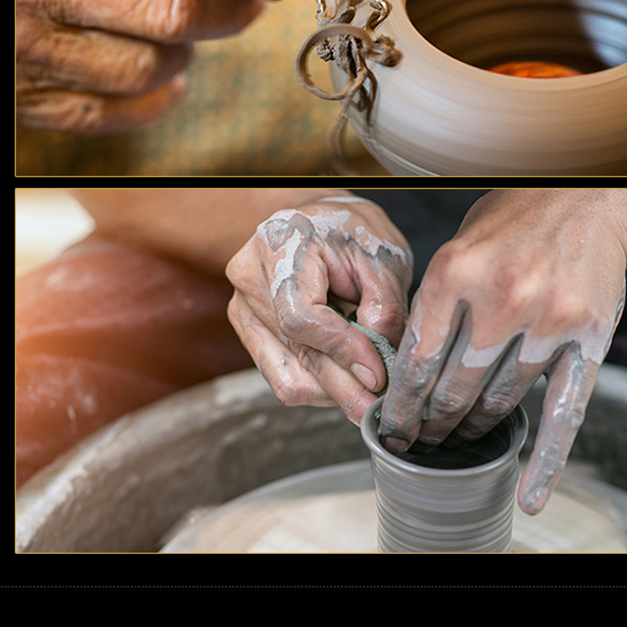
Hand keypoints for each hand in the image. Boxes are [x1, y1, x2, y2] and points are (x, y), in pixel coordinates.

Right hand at [226, 196, 412, 422]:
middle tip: (377, 407)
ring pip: (287, 377)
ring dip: (332, 390)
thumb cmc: (353, 232)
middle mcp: (248, 277)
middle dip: (344, 385)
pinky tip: (344, 374)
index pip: (301, 317)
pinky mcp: (249, 330)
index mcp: (279, 245)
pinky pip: (282, 377)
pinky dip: (318, 385)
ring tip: (367, 383)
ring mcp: (242, 306)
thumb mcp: (383, 257)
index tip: (378, 373)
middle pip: (295, 352)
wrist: (321, 220)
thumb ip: (384, 309)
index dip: (342, 350)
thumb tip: (374, 369)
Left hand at [377, 190, 626, 514]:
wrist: (591, 202)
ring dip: (476, 425)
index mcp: (455, 271)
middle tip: (423, 440)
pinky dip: (546, 461)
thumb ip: (436, 300)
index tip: (393, 428)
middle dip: (435, 422)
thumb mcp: (460, 245)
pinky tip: (530, 494)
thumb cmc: (516, 221)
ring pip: (501, 399)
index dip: (403, 403)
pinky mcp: (586, 338)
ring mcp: (547, 320)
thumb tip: (405, 365)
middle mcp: (501, 298)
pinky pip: (562, 412)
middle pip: (456, 386)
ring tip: (460, 437)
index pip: (419, 359)